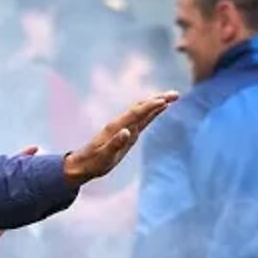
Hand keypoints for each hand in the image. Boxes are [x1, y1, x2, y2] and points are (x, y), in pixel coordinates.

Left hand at [62, 92, 178, 186]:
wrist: (82, 164)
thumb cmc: (93, 163)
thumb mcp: (104, 156)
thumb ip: (115, 144)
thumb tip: (126, 132)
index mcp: (117, 127)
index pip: (137, 113)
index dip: (150, 107)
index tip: (164, 101)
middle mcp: (121, 124)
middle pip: (142, 107)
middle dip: (158, 99)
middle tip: (176, 94)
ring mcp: (125, 127)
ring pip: (143, 111)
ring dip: (157, 103)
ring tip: (172, 98)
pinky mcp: (127, 133)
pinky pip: (142, 118)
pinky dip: (152, 112)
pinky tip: (159, 109)